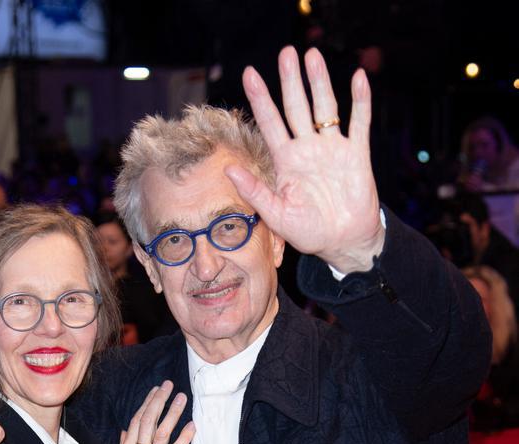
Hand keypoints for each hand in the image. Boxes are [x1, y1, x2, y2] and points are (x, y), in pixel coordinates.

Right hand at [104, 381, 194, 443]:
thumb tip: (125, 432)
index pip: (136, 420)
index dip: (146, 403)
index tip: (155, 390)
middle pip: (148, 421)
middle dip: (159, 400)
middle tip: (169, 385)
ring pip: (161, 432)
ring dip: (172, 413)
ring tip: (181, 398)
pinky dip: (184, 439)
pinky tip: (192, 426)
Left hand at [226, 46, 384, 274]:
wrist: (344, 243)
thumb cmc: (309, 232)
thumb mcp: (277, 215)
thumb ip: (254, 191)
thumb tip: (228, 169)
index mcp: (286, 161)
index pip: (270, 123)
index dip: (260, 99)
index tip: (249, 74)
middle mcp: (307, 149)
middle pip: (296, 107)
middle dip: (290, 81)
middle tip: (286, 53)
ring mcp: (332, 149)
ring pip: (325, 108)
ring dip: (319, 82)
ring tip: (312, 55)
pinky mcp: (356, 154)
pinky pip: (359, 123)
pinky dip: (360, 101)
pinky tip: (357, 78)